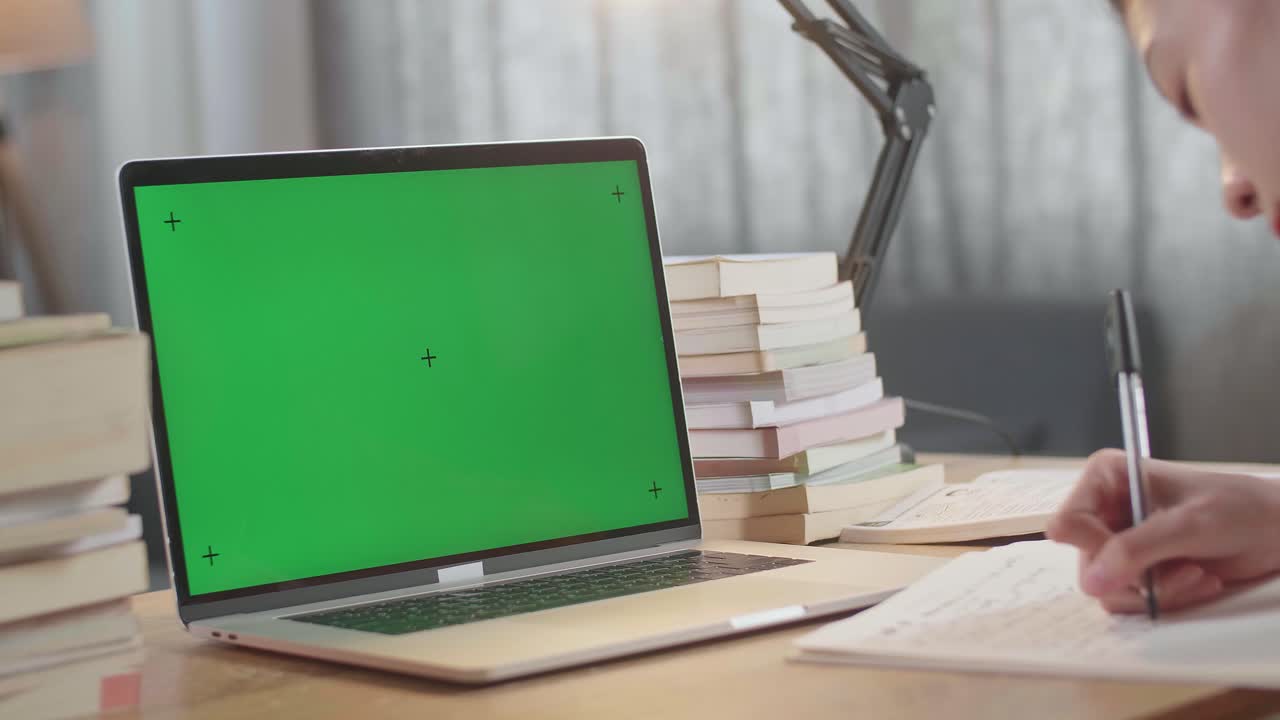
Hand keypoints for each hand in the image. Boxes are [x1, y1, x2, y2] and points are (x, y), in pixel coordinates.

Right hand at [1046, 450, 1279, 612]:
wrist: (1276, 530)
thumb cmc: (1239, 509)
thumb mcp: (1188, 525)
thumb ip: (1136, 550)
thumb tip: (1093, 581)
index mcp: (1105, 479)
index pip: (1068, 524)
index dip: (1095, 548)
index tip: (1133, 557)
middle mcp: (1105, 510)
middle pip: (1087, 563)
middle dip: (1136, 576)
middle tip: (1179, 568)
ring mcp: (1120, 543)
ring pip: (1108, 588)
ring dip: (1158, 591)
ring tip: (1195, 574)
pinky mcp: (1137, 569)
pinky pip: (1131, 600)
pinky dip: (1167, 598)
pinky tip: (1197, 579)